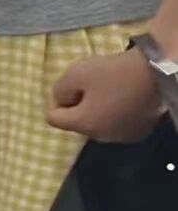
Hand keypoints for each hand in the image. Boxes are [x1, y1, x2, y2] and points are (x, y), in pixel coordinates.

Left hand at [48, 48, 165, 142]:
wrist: (157, 75)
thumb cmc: (113, 73)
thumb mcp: (76, 73)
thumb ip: (60, 89)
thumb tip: (61, 100)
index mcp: (84, 125)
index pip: (54, 119)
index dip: (56, 101)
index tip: (70, 86)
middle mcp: (102, 137)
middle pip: (77, 122)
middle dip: (78, 104)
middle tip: (90, 84)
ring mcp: (123, 136)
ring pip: (97, 122)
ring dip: (96, 108)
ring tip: (108, 88)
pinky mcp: (139, 131)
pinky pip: (116, 122)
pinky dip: (114, 112)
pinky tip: (124, 96)